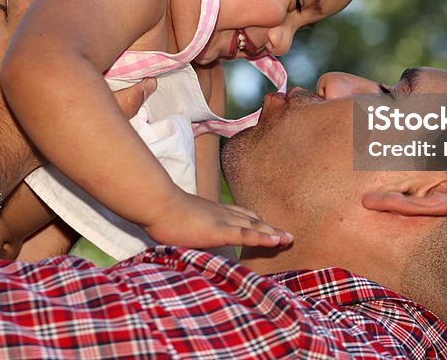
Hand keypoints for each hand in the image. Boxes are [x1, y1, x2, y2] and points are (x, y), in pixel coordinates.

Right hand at [143, 190, 293, 248]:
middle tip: (287, 235)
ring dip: (273, 234)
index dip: (255, 222)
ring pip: (254, 228)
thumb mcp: (178, 219)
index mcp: (212, 211)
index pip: (239, 215)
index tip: (267, 227)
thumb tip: (183, 233)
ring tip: (289, 239)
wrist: (157, 204)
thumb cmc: (160, 211)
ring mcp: (222, 221)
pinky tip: (275, 242)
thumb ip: (186, 226)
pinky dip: (263, 238)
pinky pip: (246, 235)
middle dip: (270, 228)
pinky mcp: (219, 230)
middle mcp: (222, 213)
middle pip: (252, 220)